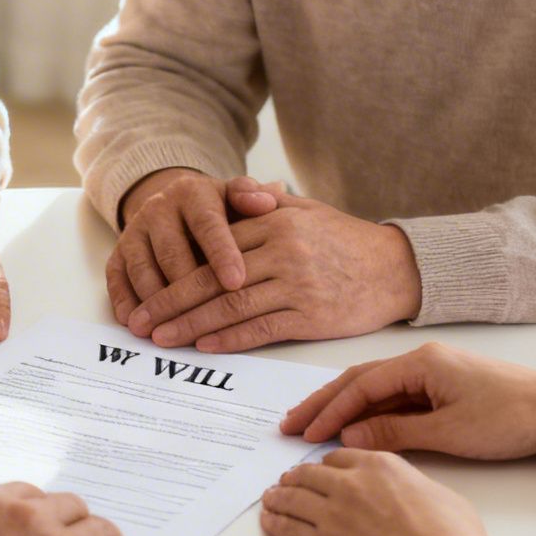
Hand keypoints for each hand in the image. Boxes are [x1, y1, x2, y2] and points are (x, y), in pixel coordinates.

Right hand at [107, 168, 246, 325]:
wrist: (175, 206)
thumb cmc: (219, 211)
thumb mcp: (237, 199)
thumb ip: (254, 198)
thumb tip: (270, 198)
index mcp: (193, 193)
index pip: (208, 224)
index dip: (222, 254)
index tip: (237, 282)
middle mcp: (158, 208)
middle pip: (171, 253)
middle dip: (188, 290)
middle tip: (205, 321)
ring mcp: (134, 231)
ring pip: (143, 269)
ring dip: (156, 303)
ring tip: (172, 331)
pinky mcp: (118, 252)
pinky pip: (117, 279)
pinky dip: (126, 303)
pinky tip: (138, 326)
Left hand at [129, 189, 421, 352]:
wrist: (396, 268)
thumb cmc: (345, 239)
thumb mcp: (306, 210)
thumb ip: (266, 203)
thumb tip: (235, 190)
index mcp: (274, 223)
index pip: (212, 248)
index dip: (175, 270)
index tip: (147, 287)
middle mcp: (282, 252)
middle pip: (213, 279)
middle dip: (171, 302)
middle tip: (140, 320)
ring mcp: (297, 285)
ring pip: (231, 307)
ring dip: (191, 325)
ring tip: (161, 338)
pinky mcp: (311, 315)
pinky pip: (261, 328)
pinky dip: (230, 338)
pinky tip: (204, 345)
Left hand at [260, 449, 487, 535]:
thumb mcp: (437, 492)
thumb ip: (409, 483)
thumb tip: (404, 491)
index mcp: (380, 465)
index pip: (339, 457)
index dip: (326, 466)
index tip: (321, 471)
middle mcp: (350, 484)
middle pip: (308, 474)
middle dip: (296, 478)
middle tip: (287, 483)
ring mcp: (332, 515)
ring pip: (292, 498)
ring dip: (278, 497)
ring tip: (270, 499)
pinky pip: (288, 530)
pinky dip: (275, 523)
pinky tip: (269, 521)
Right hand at [280, 342, 535, 458]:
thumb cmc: (512, 417)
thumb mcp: (449, 432)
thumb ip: (396, 433)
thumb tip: (352, 438)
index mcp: (421, 363)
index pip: (361, 386)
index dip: (330, 411)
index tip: (305, 434)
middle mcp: (424, 360)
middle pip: (361, 381)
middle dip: (324, 404)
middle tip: (291, 425)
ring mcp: (435, 373)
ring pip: (377, 389)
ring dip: (345, 408)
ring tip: (313, 426)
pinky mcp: (447, 388)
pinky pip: (397, 398)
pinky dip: (372, 413)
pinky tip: (357, 429)